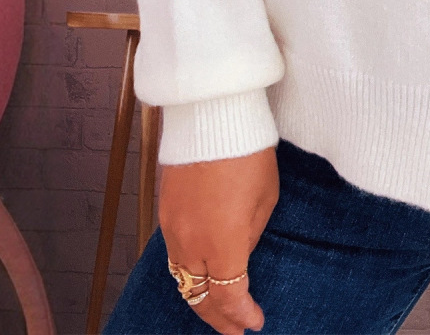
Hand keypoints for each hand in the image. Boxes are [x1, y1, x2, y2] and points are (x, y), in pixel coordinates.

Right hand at [158, 147, 278, 334]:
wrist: (212, 115)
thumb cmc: (248, 152)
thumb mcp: (265, 198)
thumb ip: (250, 235)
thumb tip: (240, 253)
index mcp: (222, 242)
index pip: (229, 295)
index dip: (241, 315)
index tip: (254, 322)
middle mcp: (191, 242)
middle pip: (199, 296)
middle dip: (217, 317)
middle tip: (234, 328)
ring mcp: (172, 227)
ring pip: (182, 277)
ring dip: (199, 296)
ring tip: (217, 307)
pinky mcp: (164, 211)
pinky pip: (173, 254)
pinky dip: (187, 270)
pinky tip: (200, 272)